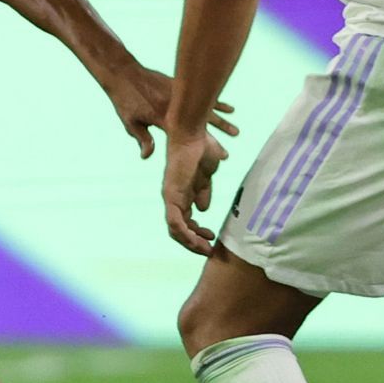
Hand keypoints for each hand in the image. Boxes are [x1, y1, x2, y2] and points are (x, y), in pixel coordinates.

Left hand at [104, 63, 236, 158]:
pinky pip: (202, 97)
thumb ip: (142, 138)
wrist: (124, 73)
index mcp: (163, 119)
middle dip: (214, 142)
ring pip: (206, 111)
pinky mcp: (180, 87)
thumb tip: (147, 157)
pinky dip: (217, 103)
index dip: (200, 150)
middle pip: (200, 127)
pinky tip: (231, 109)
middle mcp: (176, 108)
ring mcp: (180, 96)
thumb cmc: (124, 100)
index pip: (186, 139)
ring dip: (221, 123)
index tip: (211, 160)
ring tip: (236, 133)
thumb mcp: (130, 121)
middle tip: (226, 156)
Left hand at [163, 130, 227, 254]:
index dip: (197, 233)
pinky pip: (175, 222)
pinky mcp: (172, 195)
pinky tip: (199, 241)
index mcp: (181, 194)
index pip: (185, 221)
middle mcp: (173, 198)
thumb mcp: (206, 176)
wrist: (192, 133)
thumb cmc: (201, 149)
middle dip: (194, 242)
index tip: (212, 236)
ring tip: (206, 249)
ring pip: (176, 230)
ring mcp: (171, 197)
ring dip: (191, 243)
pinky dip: (186, 235)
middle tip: (209, 249)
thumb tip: (203, 209)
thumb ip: (204, 192)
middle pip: (179, 230)